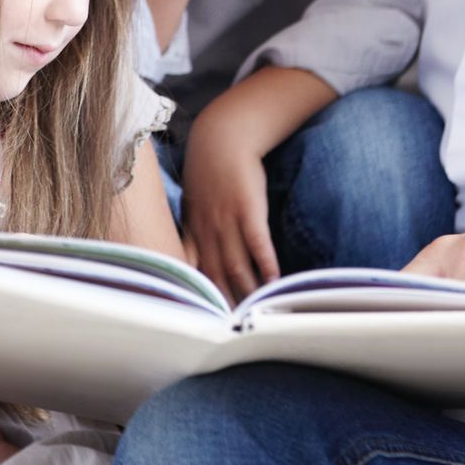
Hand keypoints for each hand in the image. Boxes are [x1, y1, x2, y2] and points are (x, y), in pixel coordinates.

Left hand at [180, 116, 279, 303]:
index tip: (208, 318)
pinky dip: (265, 265)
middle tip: (235, 327)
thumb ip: (193, 231)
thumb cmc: (209, 171)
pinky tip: (273, 281)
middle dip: (225, 303)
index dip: (202, 297)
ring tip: (256, 312)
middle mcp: (207, 231)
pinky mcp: (248, 211)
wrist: (222, 137)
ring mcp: (227, 221)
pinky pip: (257, 245)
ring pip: (236, 266)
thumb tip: (191, 257)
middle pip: (216, 277)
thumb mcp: (193, 202)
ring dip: (247, 291)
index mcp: (192, 231)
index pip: (194, 273)